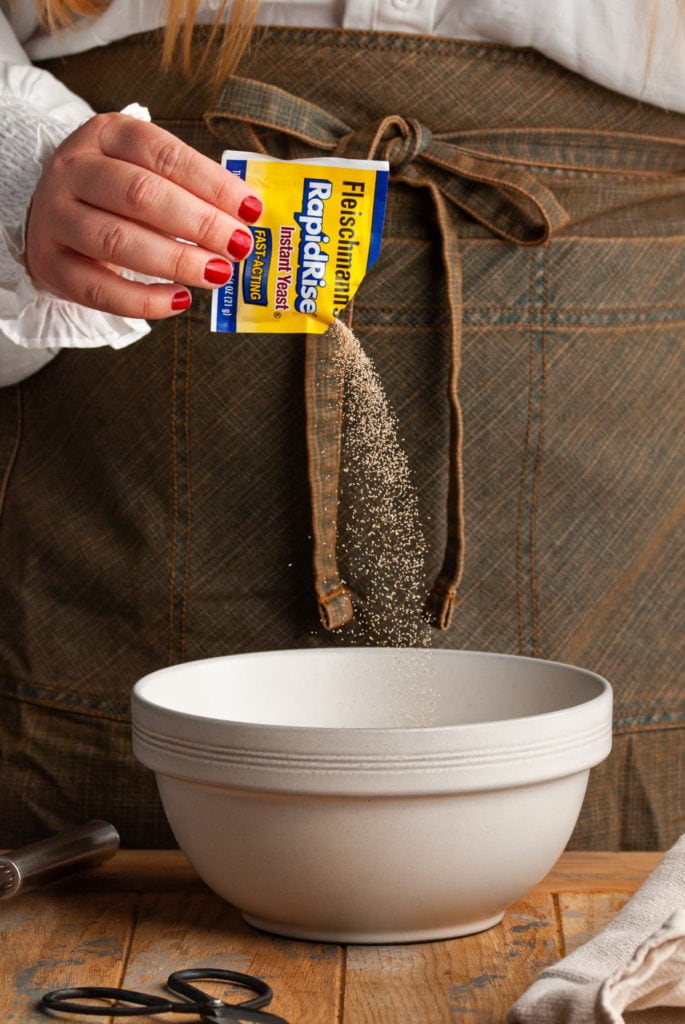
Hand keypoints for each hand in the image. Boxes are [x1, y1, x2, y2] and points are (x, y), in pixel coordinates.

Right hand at [24, 112, 262, 317]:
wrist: (51, 217)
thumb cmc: (115, 195)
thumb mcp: (145, 171)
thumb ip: (189, 188)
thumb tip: (246, 218)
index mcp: (105, 135)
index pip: (163, 154)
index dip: (212, 183)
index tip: (251, 210)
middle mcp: (73, 170)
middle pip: (140, 194)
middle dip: (199, 223)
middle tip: (239, 246)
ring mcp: (56, 218)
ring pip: (118, 241)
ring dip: (176, 260)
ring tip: (218, 273)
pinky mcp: (51, 265)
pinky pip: (100, 290)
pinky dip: (145, 300)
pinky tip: (180, 300)